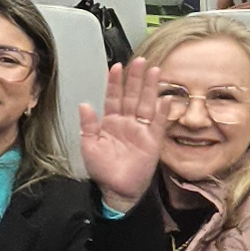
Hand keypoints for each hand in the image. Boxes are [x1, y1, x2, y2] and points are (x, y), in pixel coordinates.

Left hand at [79, 54, 161, 208]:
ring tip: (155, 71)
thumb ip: (88, 125)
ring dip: (150, 88)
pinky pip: (158, 123)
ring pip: (146, 104)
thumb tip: (84, 104)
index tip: (117, 67)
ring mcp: (141, 130)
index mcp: (109, 122)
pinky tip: (165, 98)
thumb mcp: (89, 146)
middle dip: (136, 78)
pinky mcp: (152, 141)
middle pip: (132, 96)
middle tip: (140, 61)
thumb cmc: (102, 170)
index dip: (115, 83)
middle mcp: (126, 123)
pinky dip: (162, 111)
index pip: (113, 97)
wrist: (117, 190)